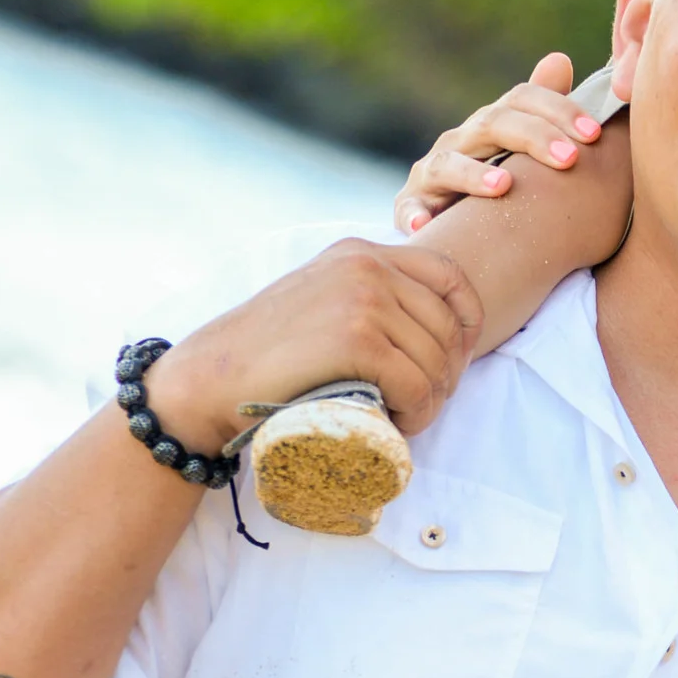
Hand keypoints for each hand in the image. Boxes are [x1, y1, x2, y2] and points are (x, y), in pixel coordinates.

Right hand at [143, 239, 483, 450]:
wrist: (208, 378)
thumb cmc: (264, 352)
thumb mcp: (319, 297)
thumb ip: (362, 293)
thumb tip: (422, 323)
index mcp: (359, 252)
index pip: (447, 274)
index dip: (468, 318)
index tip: (460, 355)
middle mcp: (367, 266)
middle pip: (447, 324)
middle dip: (449, 371)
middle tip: (427, 403)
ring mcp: (364, 299)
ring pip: (436, 359)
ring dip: (432, 399)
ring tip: (408, 418)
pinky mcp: (359, 340)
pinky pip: (418, 385)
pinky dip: (418, 414)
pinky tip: (400, 425)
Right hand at [394, 53, 602, 232]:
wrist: (450, 227)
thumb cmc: (498, 183)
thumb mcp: (520, 147)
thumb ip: (542, 110)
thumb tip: (560, 58)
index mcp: (491, 125)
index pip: (521, 100)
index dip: (558, 110)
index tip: (594, 134)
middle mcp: (459, 142)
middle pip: (492, 124)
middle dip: (534, 137)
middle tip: (571, 159)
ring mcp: (430, 175)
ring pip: (447, 164)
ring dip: (473, 174)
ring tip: (504, 187)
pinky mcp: (410, 209)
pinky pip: (408, 211)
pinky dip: (414, 215)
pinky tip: (424, 227)